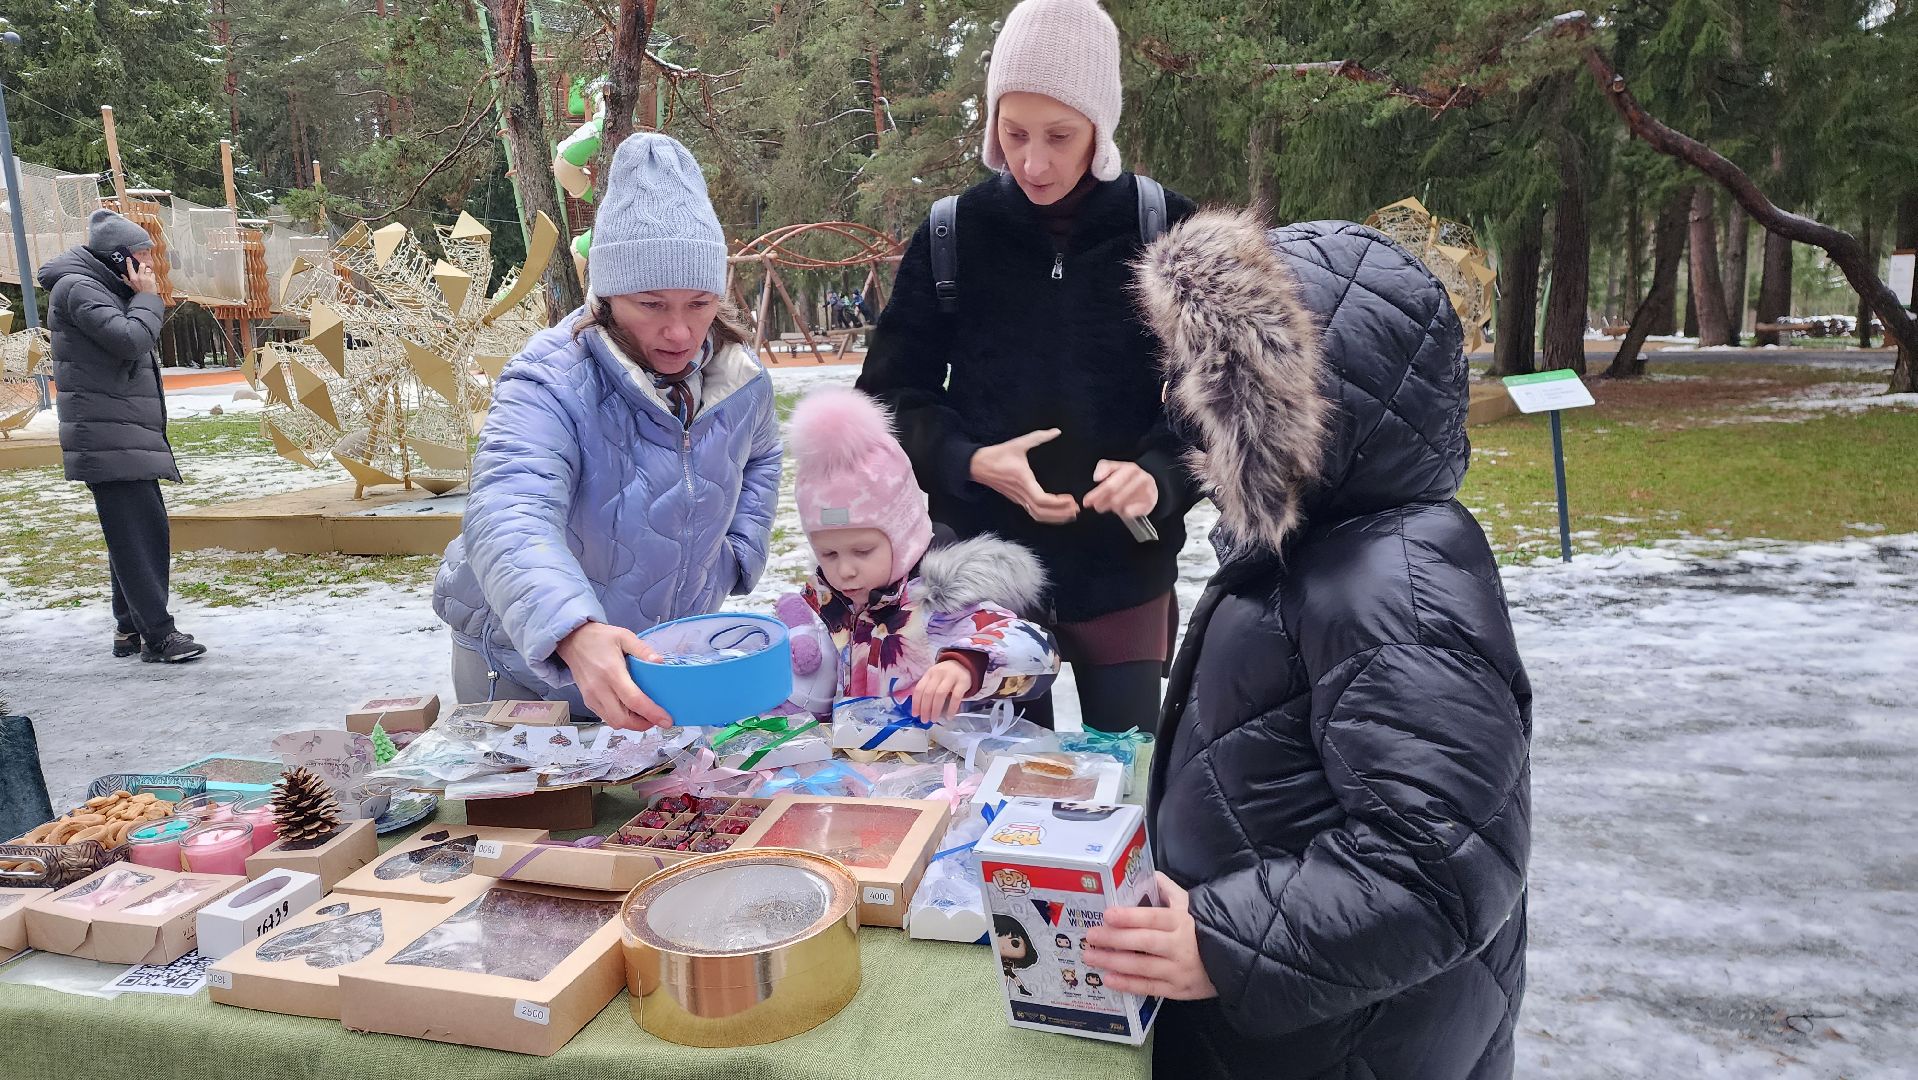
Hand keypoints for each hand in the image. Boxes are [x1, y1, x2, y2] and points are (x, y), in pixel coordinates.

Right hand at [127, 259, 157, 294]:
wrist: (147, 296)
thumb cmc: (139, 292)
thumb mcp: (131, 286)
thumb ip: (126, 280)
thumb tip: (122, 275)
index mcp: (133, 278)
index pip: (130, 268)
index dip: (129, 262)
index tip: (128, 258)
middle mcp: (139, 277)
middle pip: (141, 265)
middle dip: (143, 265)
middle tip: (143, 268)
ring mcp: (146, 278)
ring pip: (148, 269)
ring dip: (148, 271)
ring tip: (147, 275)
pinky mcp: (152, 279)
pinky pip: (153, 274)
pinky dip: (152, 276)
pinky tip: (151, 279)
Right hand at [554, 621, 672, 729]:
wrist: (573, 640)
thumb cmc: (600, 638)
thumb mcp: (624, 636)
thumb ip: (643, 649)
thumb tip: (659, 662)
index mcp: (612, 672)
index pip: (634, 700)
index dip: (652, 713)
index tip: (666, 720)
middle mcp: (599, 689)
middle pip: (622, 719)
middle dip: (642, 724)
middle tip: (656, 717)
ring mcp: (591, 697)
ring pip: (613, 722)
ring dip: (631, 723)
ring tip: (644, 714)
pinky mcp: (588, 701)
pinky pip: (606, 717)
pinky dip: (620, 718)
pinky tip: (629, 709)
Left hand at [909, 659, 973, 720]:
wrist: (964, 664)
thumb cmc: (946, 675)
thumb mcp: (934, 677)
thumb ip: (927, 688)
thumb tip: (918, 708)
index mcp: (929, 673)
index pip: (919, 688)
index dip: (916, 703)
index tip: (915, 714)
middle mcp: (939, 674)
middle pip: (929, 693)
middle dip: (925, 708)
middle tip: (925, 720)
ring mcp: (951, 677)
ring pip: (940, 694)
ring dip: (935, 709)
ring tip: (934, 719)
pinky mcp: (963, 682)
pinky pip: (956, 697)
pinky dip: (951, 708)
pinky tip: (949, 717)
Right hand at [970, 430, 1078, 524]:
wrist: (978, 465)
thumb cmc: (998, 454)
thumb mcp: (1019, 443)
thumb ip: (1038, 437)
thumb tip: (1056, 431)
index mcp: (1023, 480)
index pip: (1041, 500)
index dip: (1057, 503)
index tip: (1070, 499)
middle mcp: (1020, 493)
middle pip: (1042, 512)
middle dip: (1060, 514)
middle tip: (1076, 509)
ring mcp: (1018, 499)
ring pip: (1037, 515)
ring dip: (1054, 517)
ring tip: (1069, 513)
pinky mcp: (1017, 500)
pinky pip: (1033, 512)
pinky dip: (1046, 515)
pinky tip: (1057, 512)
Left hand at [1082, 460, 1158, 519]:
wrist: (1151, 484)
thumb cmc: (1129, 477)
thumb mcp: (1116, 467)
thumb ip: (1104, 468)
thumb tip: (1097, 477)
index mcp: (1129, 468)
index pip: (1109, 484)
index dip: (1096, 494)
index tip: (1087, 501)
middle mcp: (1139, 479)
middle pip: (1115, 497)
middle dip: (1102, 503)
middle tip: (1096, 506)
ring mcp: (1146, 491)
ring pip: (1121, 505)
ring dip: (1111, 508)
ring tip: (1109, 506)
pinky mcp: (1149, 503)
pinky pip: (1130, 512)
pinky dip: (1123, 512)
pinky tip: (1122, 509)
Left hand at [1082, 873, 1217, 1000]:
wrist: (1228, 961)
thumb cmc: (1199, 930)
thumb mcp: (1189, 906)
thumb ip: (1168, 890)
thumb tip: (1149, 874)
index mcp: (1181, 921)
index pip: (1153, 918)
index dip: (1130, 916)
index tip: (1107, 914)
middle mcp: (1180, 946)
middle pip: (1144, 942)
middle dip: (1115, 939)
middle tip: (1091, 936)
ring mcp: (1178, 970)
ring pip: (1143, 966)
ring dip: (1114, 961)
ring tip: (1091, 956)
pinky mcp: (1177, 991)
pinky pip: (1149, 988)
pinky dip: (1128, 984)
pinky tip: (1108, 978)